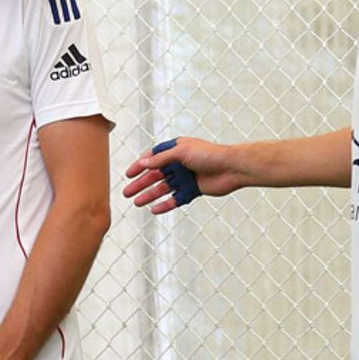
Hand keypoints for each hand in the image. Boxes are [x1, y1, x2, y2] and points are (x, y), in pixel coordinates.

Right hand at [122, 136, 241, 212]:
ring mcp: (185, 177)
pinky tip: (154, 209)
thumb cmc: (209, 154)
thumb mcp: (181, 152)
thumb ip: (161, 159)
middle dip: (141, 184)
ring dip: (150, 195)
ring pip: (163, 188)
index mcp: (176, 150)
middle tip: (127, 193)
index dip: (140, 165)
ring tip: (137, 202)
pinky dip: (165, 204)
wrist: (231, 168)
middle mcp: (179, 163)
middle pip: (155, 175)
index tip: (128, 174)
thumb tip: (143, 163)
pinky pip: (175, 199)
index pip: (152, 157)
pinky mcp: (192, 190)